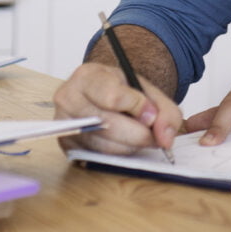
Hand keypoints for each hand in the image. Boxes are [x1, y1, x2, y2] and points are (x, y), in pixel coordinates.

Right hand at [54, 61, 182, 155]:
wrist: (101, 96)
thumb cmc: (121, 90)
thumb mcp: (146, 89)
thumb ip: (164, 110)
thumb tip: (165, 139)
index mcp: (87, 76)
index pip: (113, 96)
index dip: (138, 108)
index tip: (152, 114)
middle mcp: (68, 98)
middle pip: (108, 125)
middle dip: (138, 133)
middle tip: (154, 135)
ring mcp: (65, 123)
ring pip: (104, 144)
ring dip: (130, 146)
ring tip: (141, 137)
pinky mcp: (67, 145)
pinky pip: (98, 156)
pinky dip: (118, 153)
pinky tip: (126, 143)